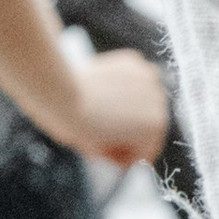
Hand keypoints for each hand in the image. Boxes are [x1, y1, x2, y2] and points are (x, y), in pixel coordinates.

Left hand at [51, 46, 171, 168]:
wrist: (60, 93)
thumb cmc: (76, 126)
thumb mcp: (98, 152)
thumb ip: (117, 152)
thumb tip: (122, 147)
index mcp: (154, 128)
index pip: (148, 150)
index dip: (129, 156)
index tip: (114, 156)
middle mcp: (159, 101)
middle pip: (149, 122)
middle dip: (131, 130)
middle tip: (106, 133)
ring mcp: (148, 77)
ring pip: (144, 98)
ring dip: (131, 105)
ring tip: (105, 110)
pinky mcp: (133, 61)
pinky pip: (134, 78)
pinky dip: (124, 85)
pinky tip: (104, 91)